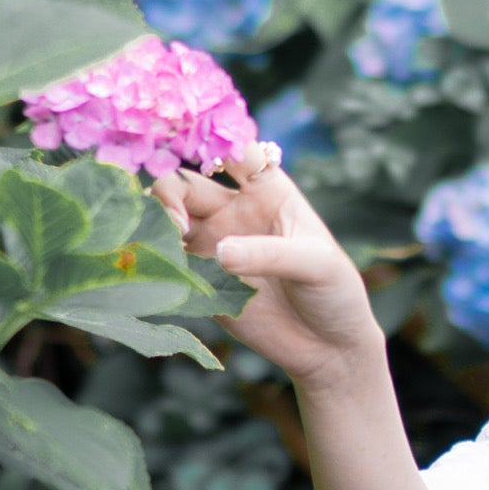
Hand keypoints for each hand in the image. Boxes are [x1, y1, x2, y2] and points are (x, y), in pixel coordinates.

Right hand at [156, 157, 390, 395]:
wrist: (327, 347)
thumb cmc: (334, 293)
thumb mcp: (316, 265)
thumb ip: (270, 254)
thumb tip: (221, 251)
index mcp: (267, 190)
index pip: (234, 151)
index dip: (212, 142)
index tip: (201, 160)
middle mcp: (235, 210)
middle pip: (185, 183)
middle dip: (170, 194)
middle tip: (177, 226)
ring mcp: (214, 244)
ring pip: (166, 217)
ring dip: (156, 224)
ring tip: (167, 246)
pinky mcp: (201, 280)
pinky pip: (166, 262)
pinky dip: (154, 260)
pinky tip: (158, 269)